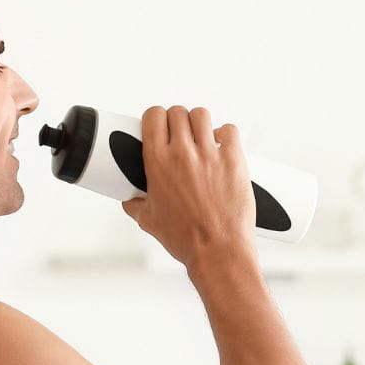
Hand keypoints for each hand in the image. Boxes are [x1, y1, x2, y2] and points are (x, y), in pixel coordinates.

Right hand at [120, 105, 256, 269]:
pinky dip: (226, 135)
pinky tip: (223, 147)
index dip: (156, 118)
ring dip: (200, 123)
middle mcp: (182, 153)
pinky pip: (230, 130)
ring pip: (202, 115)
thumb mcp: (150, 222)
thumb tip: (130, 200)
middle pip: (177, 112)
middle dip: (177, 120)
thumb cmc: (185, 239)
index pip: (153, 116)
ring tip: (202, 138)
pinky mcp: (234, 160)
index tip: (159, 126)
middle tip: (181, 135)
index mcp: (157, 162)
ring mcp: (210, 154)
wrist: (217, 252)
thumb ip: (135, 206)